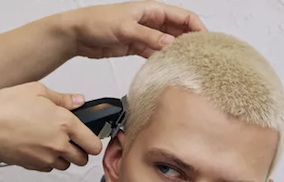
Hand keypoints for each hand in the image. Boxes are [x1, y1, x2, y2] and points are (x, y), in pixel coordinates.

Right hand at [0, 82, 102, 171]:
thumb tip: (78, 100)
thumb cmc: (5, 108)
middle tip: (70, 139)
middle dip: (80, 150)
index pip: (93, 144)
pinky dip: (48, 160)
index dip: (93, 141)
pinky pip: (50, 168)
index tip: (90, 137)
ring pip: (66, 165)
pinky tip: (38, 146)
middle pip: (83, 159)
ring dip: (64, 156)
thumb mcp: (36, 90)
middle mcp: (59, 144)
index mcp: (64, 123)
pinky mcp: (35, 167)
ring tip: (50, 141)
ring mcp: (47, 158)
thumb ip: (62, 98)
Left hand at [66, 1, 206, 60]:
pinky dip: (162, 60)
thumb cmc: (96, 22)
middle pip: (177, 30)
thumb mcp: (125, 28)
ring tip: (188, 66)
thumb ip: (148, 37)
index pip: (182, 16)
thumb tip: (169, 45)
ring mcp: (144, 34)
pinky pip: (154, 54)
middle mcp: (150, 20)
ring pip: (167, 44)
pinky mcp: (136, 47)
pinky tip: (168, 69)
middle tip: (200, 58)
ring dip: (176, 53)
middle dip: (190, 42)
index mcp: (151, 9)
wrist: (77, 34)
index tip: (206, 42)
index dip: (196, 27)